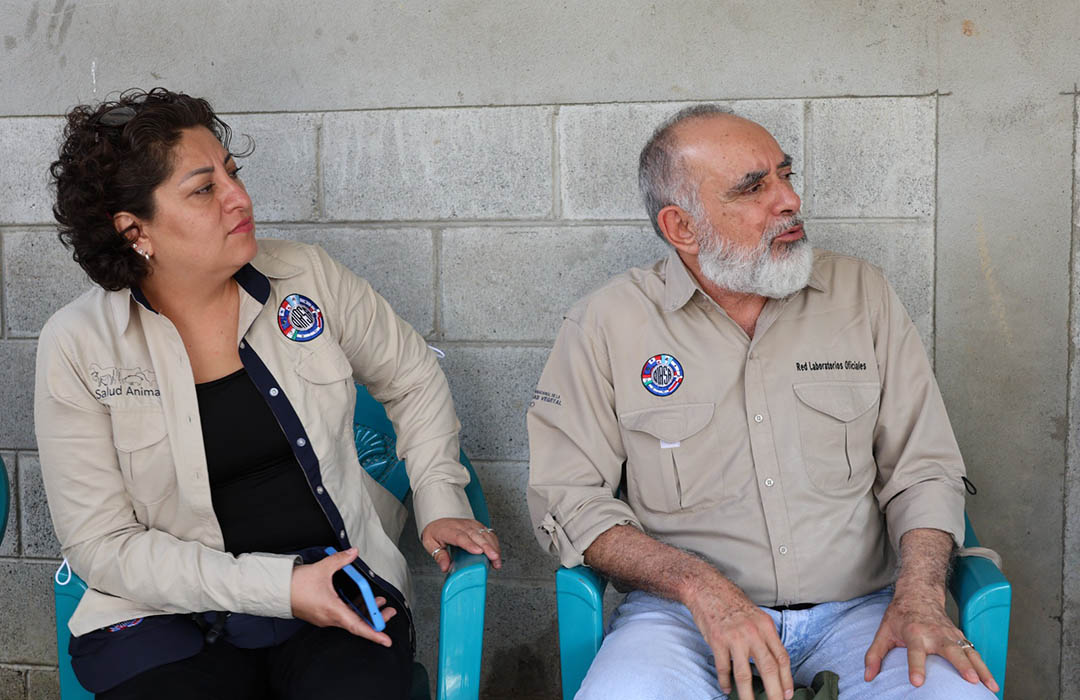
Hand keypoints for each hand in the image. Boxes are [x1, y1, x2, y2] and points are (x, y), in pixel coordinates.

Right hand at [290, 547, 396, 645]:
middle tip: (390, 611)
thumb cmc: (296, 584)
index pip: (357, 626)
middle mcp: (330, 618)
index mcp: (332, 610)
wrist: (276, 589)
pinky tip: (360, 599)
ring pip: (350, 618)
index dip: (373, 633)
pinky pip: (342, 614)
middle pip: (358, 622)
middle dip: (376, 617)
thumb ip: (341, 560)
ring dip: (365, 611)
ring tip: (381, 602)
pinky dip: (354, 608)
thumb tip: (353, 553)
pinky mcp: (321, 613)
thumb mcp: (322, 568)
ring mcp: (325, 617)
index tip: (386, 640)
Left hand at [420, 518, 502, 572]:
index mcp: (449, 530)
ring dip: (493, 546)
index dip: (470, 544)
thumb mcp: (431, 545)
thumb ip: (439, 556)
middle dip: (487, 547)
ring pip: (485, 533)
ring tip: (497, 559)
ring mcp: (471, 524)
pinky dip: (494, 543)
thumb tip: (445, 567)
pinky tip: (497, 552)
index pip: (460, 537)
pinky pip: (488, 533)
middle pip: (476, 535)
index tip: (478, 552)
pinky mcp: (477, 526)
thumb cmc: (435, 533)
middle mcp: (461, 526)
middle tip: (494, 558)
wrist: (438, 521)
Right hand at [687, 578, 793, 699]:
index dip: (786, 679)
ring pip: (744, 674)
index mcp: (766, 626)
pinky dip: (725, 681)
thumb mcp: (756, 616)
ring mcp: (735, 637)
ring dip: (747, 694)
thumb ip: (764, 636)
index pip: (781, 657)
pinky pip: (724, 668)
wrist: (707, 588)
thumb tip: (773, 661)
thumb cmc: (731, 602)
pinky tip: (727, 689)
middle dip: (774, 692)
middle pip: (768, 668)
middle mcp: (753, 632)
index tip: (788, 695)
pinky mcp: (717, 641)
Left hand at [864, 587, 997, 693]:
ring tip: (990, 687)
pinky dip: (985, 667)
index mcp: (914, 633)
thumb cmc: (900, 615)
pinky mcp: (960, 637)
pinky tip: (992, 683)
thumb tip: (867, 677)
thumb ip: (874, 655)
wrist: (919, 593)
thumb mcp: (883, 631)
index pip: (915, 651)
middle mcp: (935, 634)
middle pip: (950, 649)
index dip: (916, 666)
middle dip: (961, 665)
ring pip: (969, 652)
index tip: (917, 682)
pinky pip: (975, 653)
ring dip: (981, 669)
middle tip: (969, 680)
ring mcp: (951, 635)